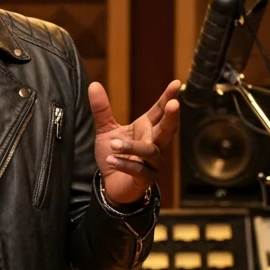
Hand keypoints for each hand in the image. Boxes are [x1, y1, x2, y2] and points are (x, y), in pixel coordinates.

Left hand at [88, 79, 180, 205]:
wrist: (110, 185)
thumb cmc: (114, 156)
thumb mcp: (105, 130)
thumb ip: (102, 109)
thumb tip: (93, 84)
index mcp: (147, 129)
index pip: (160, 111)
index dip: (168, 98)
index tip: (176, 84)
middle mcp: (154, 144)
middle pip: (167, 130)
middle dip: (171, 117)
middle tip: (174, 104)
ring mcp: (152, 162)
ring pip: (149, 151)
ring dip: (132, 146)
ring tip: (113, 144)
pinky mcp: (145, 178)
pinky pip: (138, 170)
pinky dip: (124, 164)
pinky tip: (111, 160)